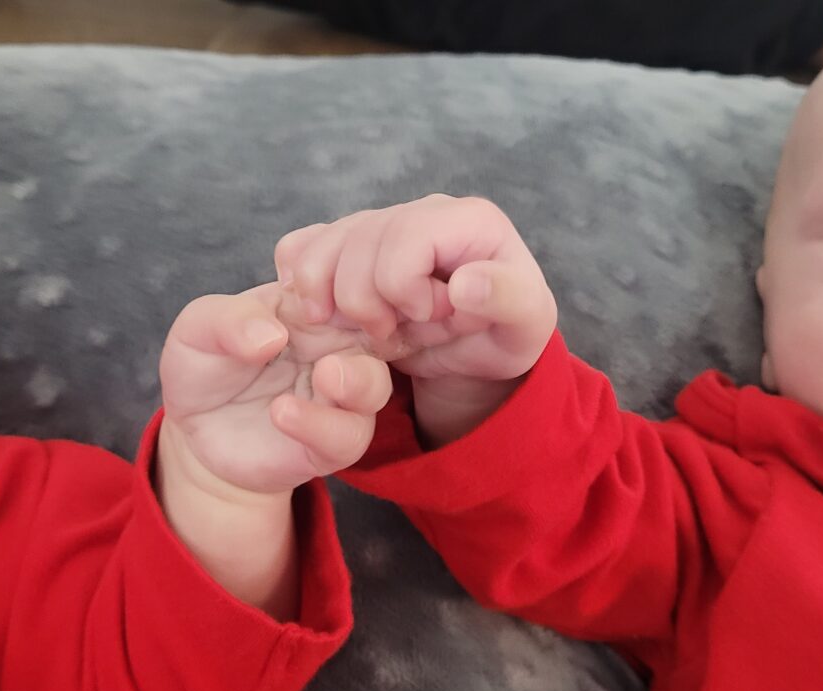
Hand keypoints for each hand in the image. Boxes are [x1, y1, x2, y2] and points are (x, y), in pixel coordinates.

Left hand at [157, 283, 390, 618]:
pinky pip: (346, 437)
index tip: (336, 284)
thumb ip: (231, 320)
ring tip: (324, 377)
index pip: (353, 284)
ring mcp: (338, 396)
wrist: (193, 427)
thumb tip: (272, 336)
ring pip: (375, 387)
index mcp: (317, 307)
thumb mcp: (201, 328)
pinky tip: (284, 413)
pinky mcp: (330, 442)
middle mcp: (338, 348)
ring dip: (357, 383)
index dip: (355, 282)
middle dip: (375, 328)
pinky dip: (321, 425)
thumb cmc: (206, 364)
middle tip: (339, 328)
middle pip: (382, 331)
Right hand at [274, 195, 556, 446]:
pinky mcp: (346, 244)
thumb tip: (465, 283)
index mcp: (464, 218)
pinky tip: (329, 316)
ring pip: (317, 252)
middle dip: (368, 308)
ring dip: (333, 306)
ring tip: (368, 331)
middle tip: (399, 334)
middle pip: (352, 249)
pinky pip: (297, 250)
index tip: (432, 317)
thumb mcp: (526, 324)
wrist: (473, 348)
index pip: (401, 243)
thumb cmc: (502, 331)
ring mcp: (377, 224)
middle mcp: (417, 211)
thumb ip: (507, 297)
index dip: (405, 293)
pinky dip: (302, 288)